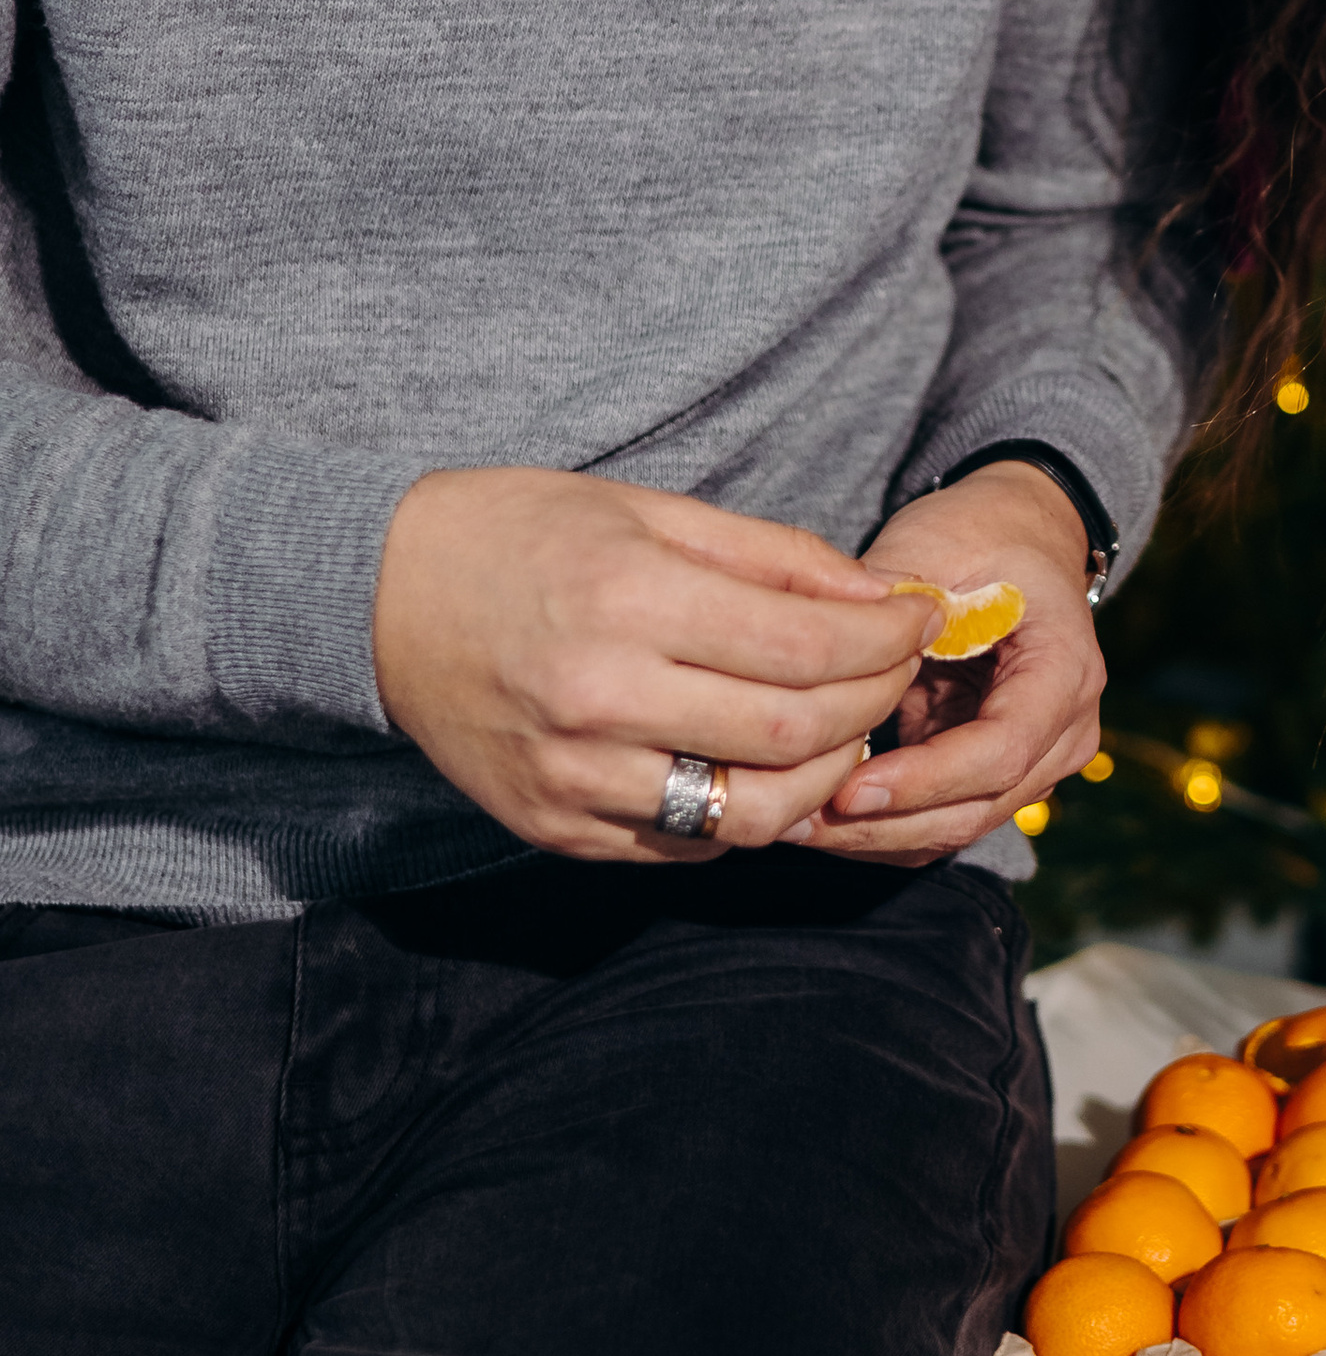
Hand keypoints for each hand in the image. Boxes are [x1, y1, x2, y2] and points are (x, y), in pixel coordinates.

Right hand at [373, 469, 937, 862]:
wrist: (377, 598)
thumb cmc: (520, 534)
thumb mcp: (647, 508)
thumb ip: (770, 556)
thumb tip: (878, 596)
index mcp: (626, 598)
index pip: (805, 647)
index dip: (886, 640)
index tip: (919, 619)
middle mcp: (598, 697)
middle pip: (792, 734)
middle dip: (873, 705)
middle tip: (896, 671)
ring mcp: (572, 777)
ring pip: (749, 814)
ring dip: (822, 777)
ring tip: (842, 728)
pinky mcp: (553, 829)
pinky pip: (685, 847)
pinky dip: (744, 814)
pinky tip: (758, 762)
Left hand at [786, 461, 1104, 866]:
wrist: (1018, 538)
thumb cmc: (981, 535)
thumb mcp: (939, 544)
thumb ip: (892, 598)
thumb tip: (827, 646)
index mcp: (1064, 670)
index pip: (1002, 750)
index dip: (925, 779)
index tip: (848, 789)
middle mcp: (1064, 731)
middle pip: (976, 808)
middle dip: (883, 824)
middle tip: (796, 818)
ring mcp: (1035, 762)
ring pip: (952, 828)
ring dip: (872, 836)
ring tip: (791, 821)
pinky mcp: (993, 778)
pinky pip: (935, 823)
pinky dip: (877, 828)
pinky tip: (815, 816)